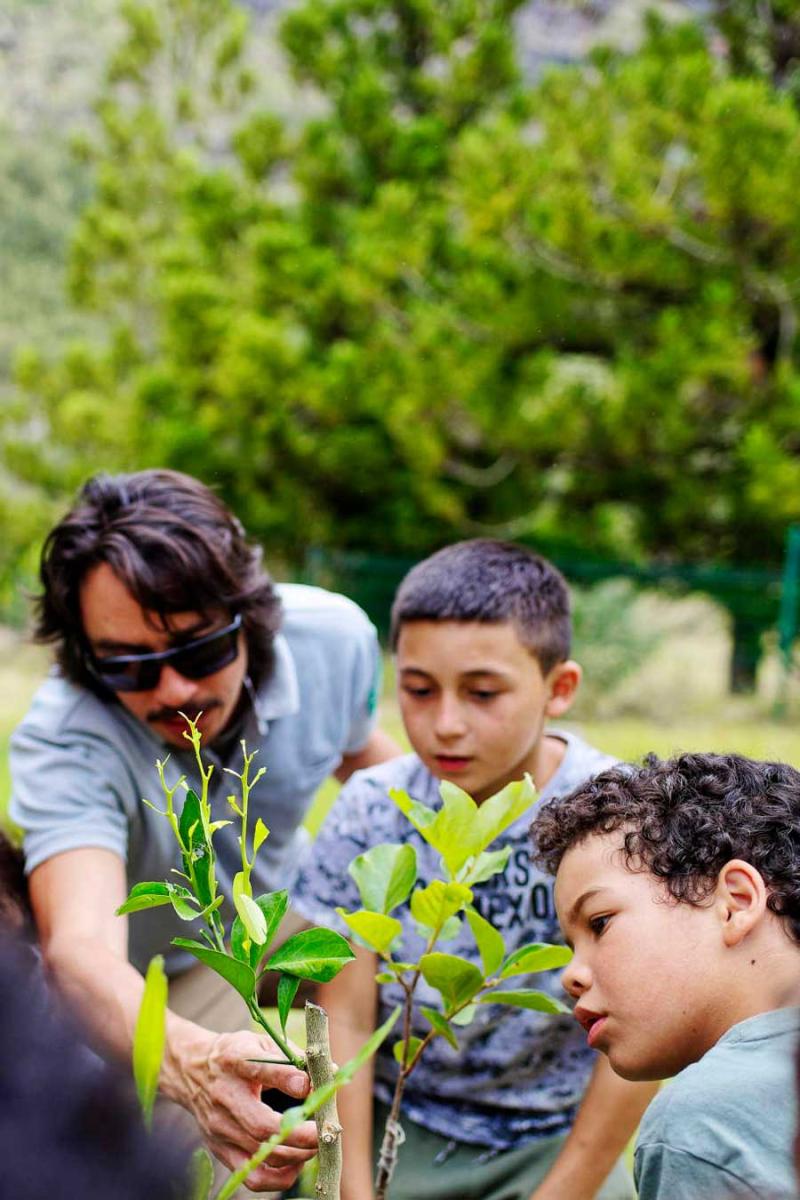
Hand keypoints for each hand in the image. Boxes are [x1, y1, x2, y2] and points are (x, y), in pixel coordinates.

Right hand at [179, 1029, 317, 1191]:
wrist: (191, 1071)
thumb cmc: (236, 1055)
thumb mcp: (260, 1043)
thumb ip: (293, 1058)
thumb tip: (330, 1072)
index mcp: (234, 1060)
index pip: (260, 1069)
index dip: (287, 1079)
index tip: (310, 1085)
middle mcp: (225, 1096)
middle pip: (262, 1126)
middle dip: (301, 1134)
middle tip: (325, 1131)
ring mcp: (220, 1128)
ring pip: (262, 1155)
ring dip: (297, 1155)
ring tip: (316, 1144)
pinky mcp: (220, 1150)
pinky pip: (252, 1177)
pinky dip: (280, 1177)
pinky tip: (296, 1162)